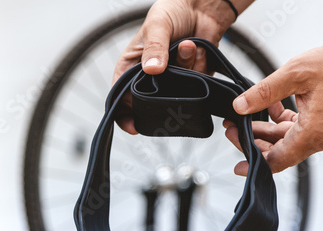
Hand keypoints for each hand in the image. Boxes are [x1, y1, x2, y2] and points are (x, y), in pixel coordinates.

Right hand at [112, 0, 245, 133]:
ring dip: (184, 69)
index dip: (124, 114)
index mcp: (131, 65)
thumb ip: (155, 47)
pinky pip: (195, 84)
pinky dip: (197, 65)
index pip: (120, 95)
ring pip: (176, 92)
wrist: (202, 5)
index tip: (134, 126)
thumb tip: (152, 69)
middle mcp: (149, 76)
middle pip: (150, 101)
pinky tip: (196, 48)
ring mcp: (171, 79)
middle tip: (172, 82)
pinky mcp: (190, 79)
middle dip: (162, 95)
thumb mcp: (157, 25)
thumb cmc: (172, 10)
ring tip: (186, 45)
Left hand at [225, 18, 322, 174]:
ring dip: (263, 129)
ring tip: (242, 116)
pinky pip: (295, 127)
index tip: (237, 165)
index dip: (254, 163)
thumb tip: (240, 105)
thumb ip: (264, 92)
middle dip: (252, 141)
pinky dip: (278, 119)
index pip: (277, 161)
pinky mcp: (322, 121)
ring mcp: (321, 130)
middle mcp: (317, 138)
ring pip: (284, 139)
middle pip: (278, 151)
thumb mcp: (295, 74)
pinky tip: (267, 105)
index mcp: (312, 134)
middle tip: (232, 128)